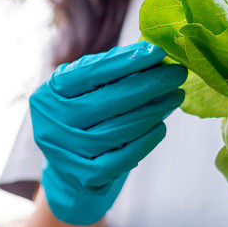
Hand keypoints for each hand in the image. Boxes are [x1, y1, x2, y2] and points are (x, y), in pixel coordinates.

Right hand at [29, 41, 186, 225]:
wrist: (70, 175)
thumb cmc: (85, 120)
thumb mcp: (88, 90)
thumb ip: (113, 70)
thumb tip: (151, 48)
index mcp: (50, 93)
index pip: (92, 72)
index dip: (127, 60)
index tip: (158, 50)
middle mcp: (52, 123)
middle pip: (109, 101)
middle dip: (149, 84)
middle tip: (177, 73)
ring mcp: (67, 153)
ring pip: (120, 129)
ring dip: (154, 111)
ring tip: (175, 96)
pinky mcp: (85, 178)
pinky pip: (123, 158)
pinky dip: (146, 141)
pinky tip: (161, 126)